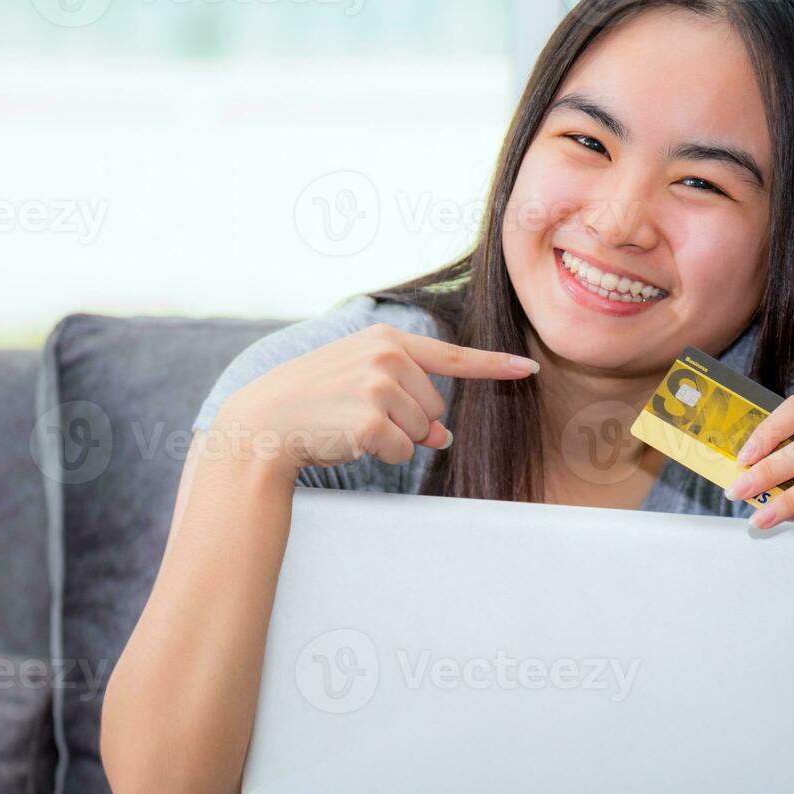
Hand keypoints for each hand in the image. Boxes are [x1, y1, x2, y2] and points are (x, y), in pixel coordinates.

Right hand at [214, 322, 539, 474]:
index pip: (452, 356)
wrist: (265, 420)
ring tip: (349, 424)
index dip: (494, 366)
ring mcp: (378, 387)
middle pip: (435, 408)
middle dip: (409, 422)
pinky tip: (348, 440)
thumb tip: (442, 437)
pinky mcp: (370, 421)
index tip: (528, 368)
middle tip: (360, 415)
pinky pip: (402, 451)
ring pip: (421, 432)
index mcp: (386, 339)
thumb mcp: (359, 384)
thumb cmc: (313, 401)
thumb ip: (406, 398)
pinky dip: (382, 454)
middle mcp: (386, 356)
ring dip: (394, 439)